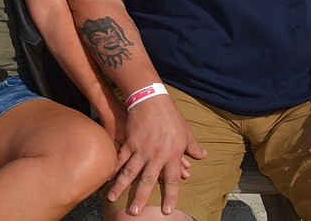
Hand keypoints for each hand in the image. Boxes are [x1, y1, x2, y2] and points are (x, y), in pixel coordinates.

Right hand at [108, 96, 205, 215]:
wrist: (151, 101)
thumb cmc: (171, 117)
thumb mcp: (186, 132)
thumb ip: (193, 147)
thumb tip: (203, 156)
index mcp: (171, 156)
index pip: (172, 181)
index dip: (170, 197)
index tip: (167, 211)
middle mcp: (155, 156)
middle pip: (148, 181)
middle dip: (140, 198)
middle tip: (134, 212)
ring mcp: (140, 150)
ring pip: (129, 172)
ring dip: (121, 186)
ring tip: (111, 197)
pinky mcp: (129, 142)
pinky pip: (120, 158)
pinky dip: (113, 168)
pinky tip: (107, 177)